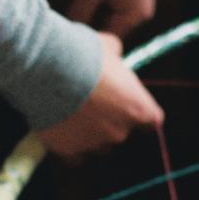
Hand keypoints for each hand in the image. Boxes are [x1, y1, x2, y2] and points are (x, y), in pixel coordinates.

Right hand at [37, 32, 163, 159]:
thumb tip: (115, 55)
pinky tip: (61, 129)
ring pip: (97, 144)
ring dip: (89, 133)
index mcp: (138, 108)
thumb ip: (117, 57)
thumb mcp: (108, 46)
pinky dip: (69, 144)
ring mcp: (94, 144)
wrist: (46, 70)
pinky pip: (73, 154)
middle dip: (110, 119)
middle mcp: (120, 132)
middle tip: (92, 101)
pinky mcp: (69, 151)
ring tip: (72, 114)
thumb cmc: (84, 54)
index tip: (129, 101)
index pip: (152, 119)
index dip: (140, 110)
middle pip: (121, 131)